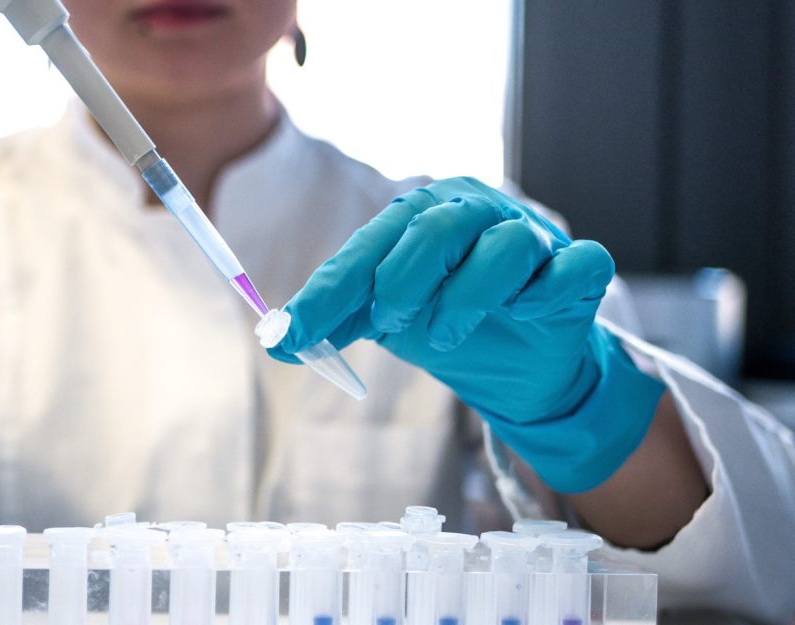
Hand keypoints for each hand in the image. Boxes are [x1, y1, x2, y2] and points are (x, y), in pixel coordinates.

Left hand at [269, 177, 664, 492]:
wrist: (519, 365)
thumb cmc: (449, 321)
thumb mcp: (385, 321)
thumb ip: (336, 320)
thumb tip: (277, 339)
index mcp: (425, 216)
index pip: (370, 245)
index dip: (329, 291)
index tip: (294, 333)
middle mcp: (479, 213)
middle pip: (437, 227)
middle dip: (402, 281)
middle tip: (389, 323)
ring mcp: (534, 238)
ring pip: (505, 245)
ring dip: (465, 299)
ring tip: (441, 338)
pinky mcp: (578, 269)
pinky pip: (575, 266)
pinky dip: (546, 291)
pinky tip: (525, 312)